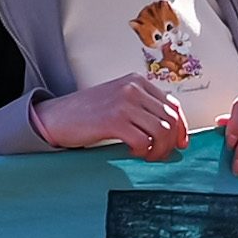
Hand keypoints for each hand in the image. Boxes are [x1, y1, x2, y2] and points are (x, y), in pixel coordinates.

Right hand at [35, 74, 196, 158]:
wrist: (56, 117)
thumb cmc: (86, 113)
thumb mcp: (118, 101)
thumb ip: (142, 108)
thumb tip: (171, 130)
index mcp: (136, 82)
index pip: (173, 104)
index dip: (181, 127)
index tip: (179, 143)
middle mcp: (133, 89)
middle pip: (171, 118)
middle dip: (171, 142)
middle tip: (161, 154)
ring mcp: (124, 103)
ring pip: (162, 130)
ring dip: (159, 149)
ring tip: (148, 155)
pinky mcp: (114, 121)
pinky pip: (144, 141)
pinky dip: (143, 151)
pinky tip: (132, 152)